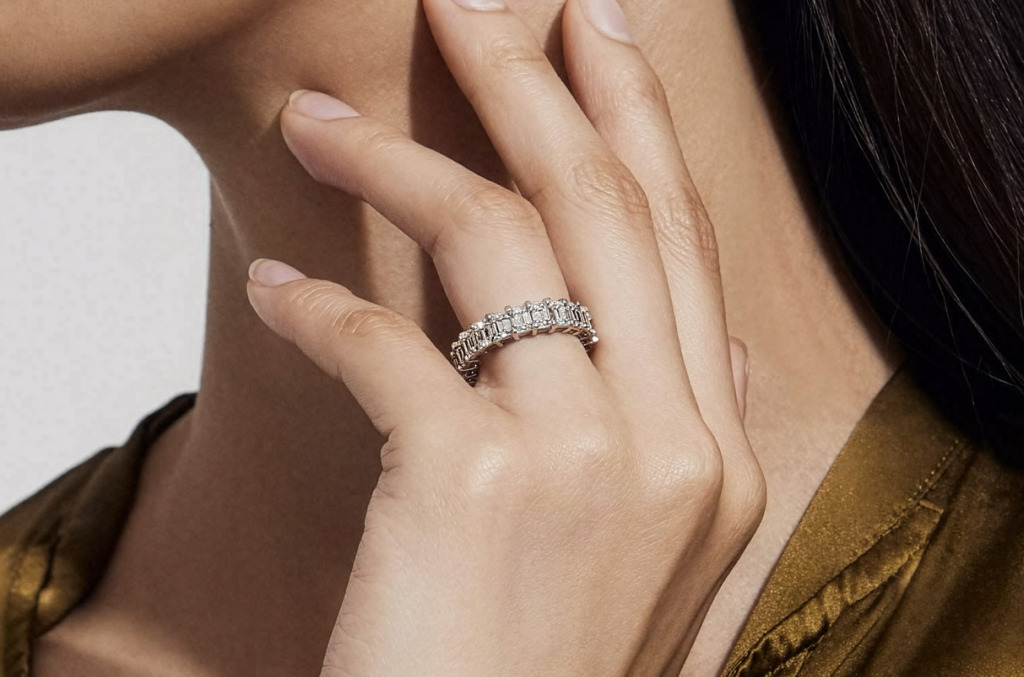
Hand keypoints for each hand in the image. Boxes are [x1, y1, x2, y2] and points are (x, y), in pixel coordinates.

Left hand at [246, 0, 764, 673]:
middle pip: (610, 205)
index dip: (638, 123)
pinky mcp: (474, 488)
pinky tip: (274, 287)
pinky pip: (383, 343)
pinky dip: (315, 304)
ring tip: (318, 117)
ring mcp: (588, 462)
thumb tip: (622, 321)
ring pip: (497, 242)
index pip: (682, 242)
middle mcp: (677, 444)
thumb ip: (643, 424)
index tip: (594, 37)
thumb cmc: (541, 667)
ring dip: (393, 158)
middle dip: (538, 80)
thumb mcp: (632, 545)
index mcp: (721, 455)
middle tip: (479, 1)